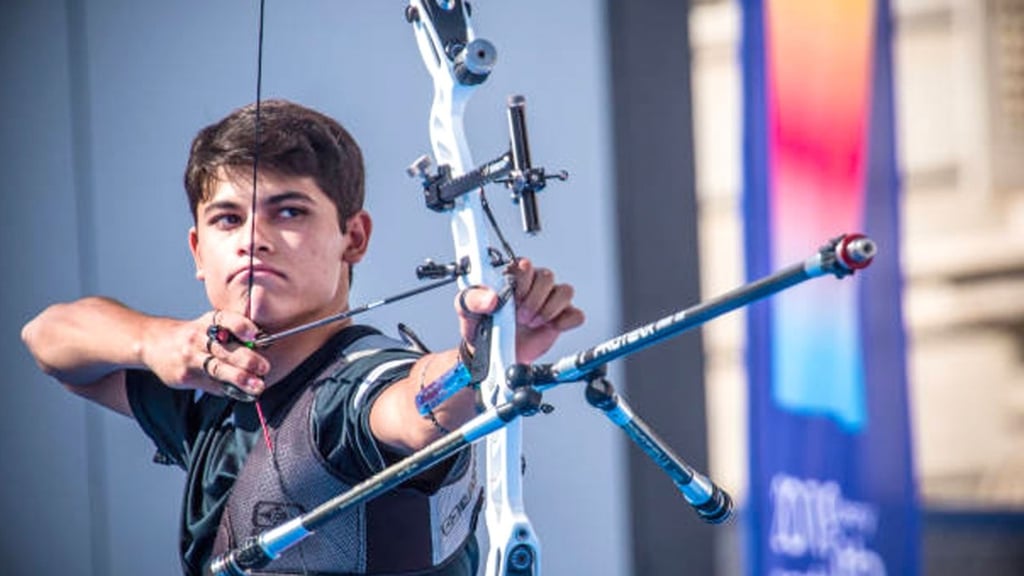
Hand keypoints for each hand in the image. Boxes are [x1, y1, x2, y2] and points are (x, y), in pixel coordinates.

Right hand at [140, 310, 268, 396]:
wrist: (153, 343)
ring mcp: (190, 357)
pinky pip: (210, 384)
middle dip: (246, 359)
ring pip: (217, 369)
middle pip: (223, 348)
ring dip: (240, 378)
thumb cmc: (191, 335)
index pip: (225, 319)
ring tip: (257, 386)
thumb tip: (262, 350)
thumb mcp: (206, 325)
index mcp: (207, 321)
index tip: (255, 334)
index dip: (241, 326)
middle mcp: (197, 337)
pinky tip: (242, 393)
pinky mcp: (185, 376)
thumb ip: (230, 335)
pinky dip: (228, 389)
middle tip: (264, 367)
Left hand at [455, 258, 583, 363]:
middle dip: (534, 300)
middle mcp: (533, 285)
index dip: (522, 281)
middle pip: (548, 277)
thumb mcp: (466, 309)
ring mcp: (549, 301)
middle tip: (522, 316)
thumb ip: (473, 299)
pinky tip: (551, 327)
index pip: (526, 265)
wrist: (491, 354)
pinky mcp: (561, 319)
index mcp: (512, 277)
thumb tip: (491, 297)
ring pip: (566, 291)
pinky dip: (567, 321)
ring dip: (550, 309)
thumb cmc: (481, 326)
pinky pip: (576, 314)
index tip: (514, 298)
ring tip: (534, 322)